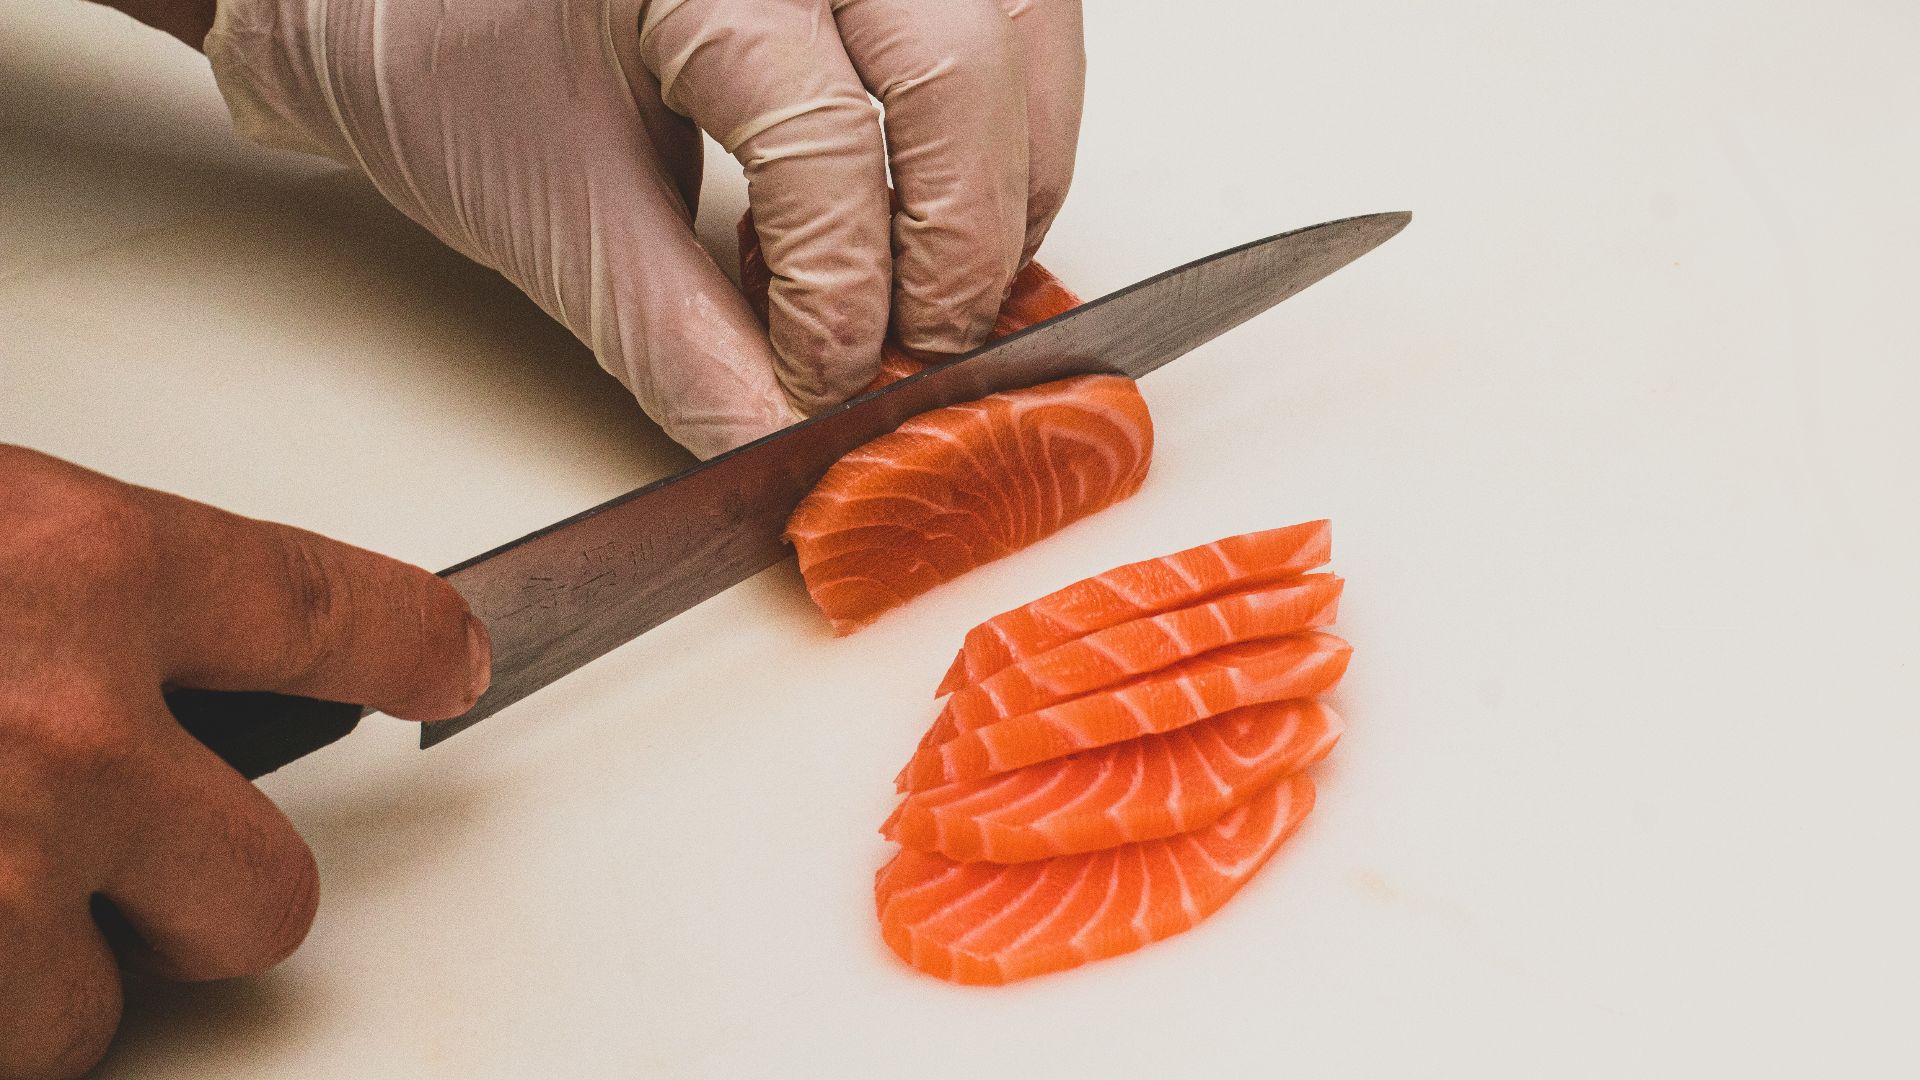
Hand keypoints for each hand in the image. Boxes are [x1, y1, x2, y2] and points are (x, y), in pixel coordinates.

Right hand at [0, 446, 487, 1078]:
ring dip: (41, 973)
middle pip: (269, 887)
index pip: (329, 612)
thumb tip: (100, 618)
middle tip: (106, 865)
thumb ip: (53, 584)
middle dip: (205, 897)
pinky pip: (5, 1054)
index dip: (406, 646)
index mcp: (82, 567)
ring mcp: (0, 873)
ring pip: (106, 1002)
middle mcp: (69, 729)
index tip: (453, 660)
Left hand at [198, 0, 1084, 457]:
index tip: (825, 385)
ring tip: (943, 282)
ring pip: (1021, 32)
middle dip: (961, 241)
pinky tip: (953, 200)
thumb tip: (790, 449)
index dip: (845, 290)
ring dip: (1011, 180)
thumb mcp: (556, 221)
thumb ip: (685, 349)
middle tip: (922, 348)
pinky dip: (1011, 124)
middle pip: (960, 69)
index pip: (824, 137)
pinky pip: (1015, 18)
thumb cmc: (441, 61)